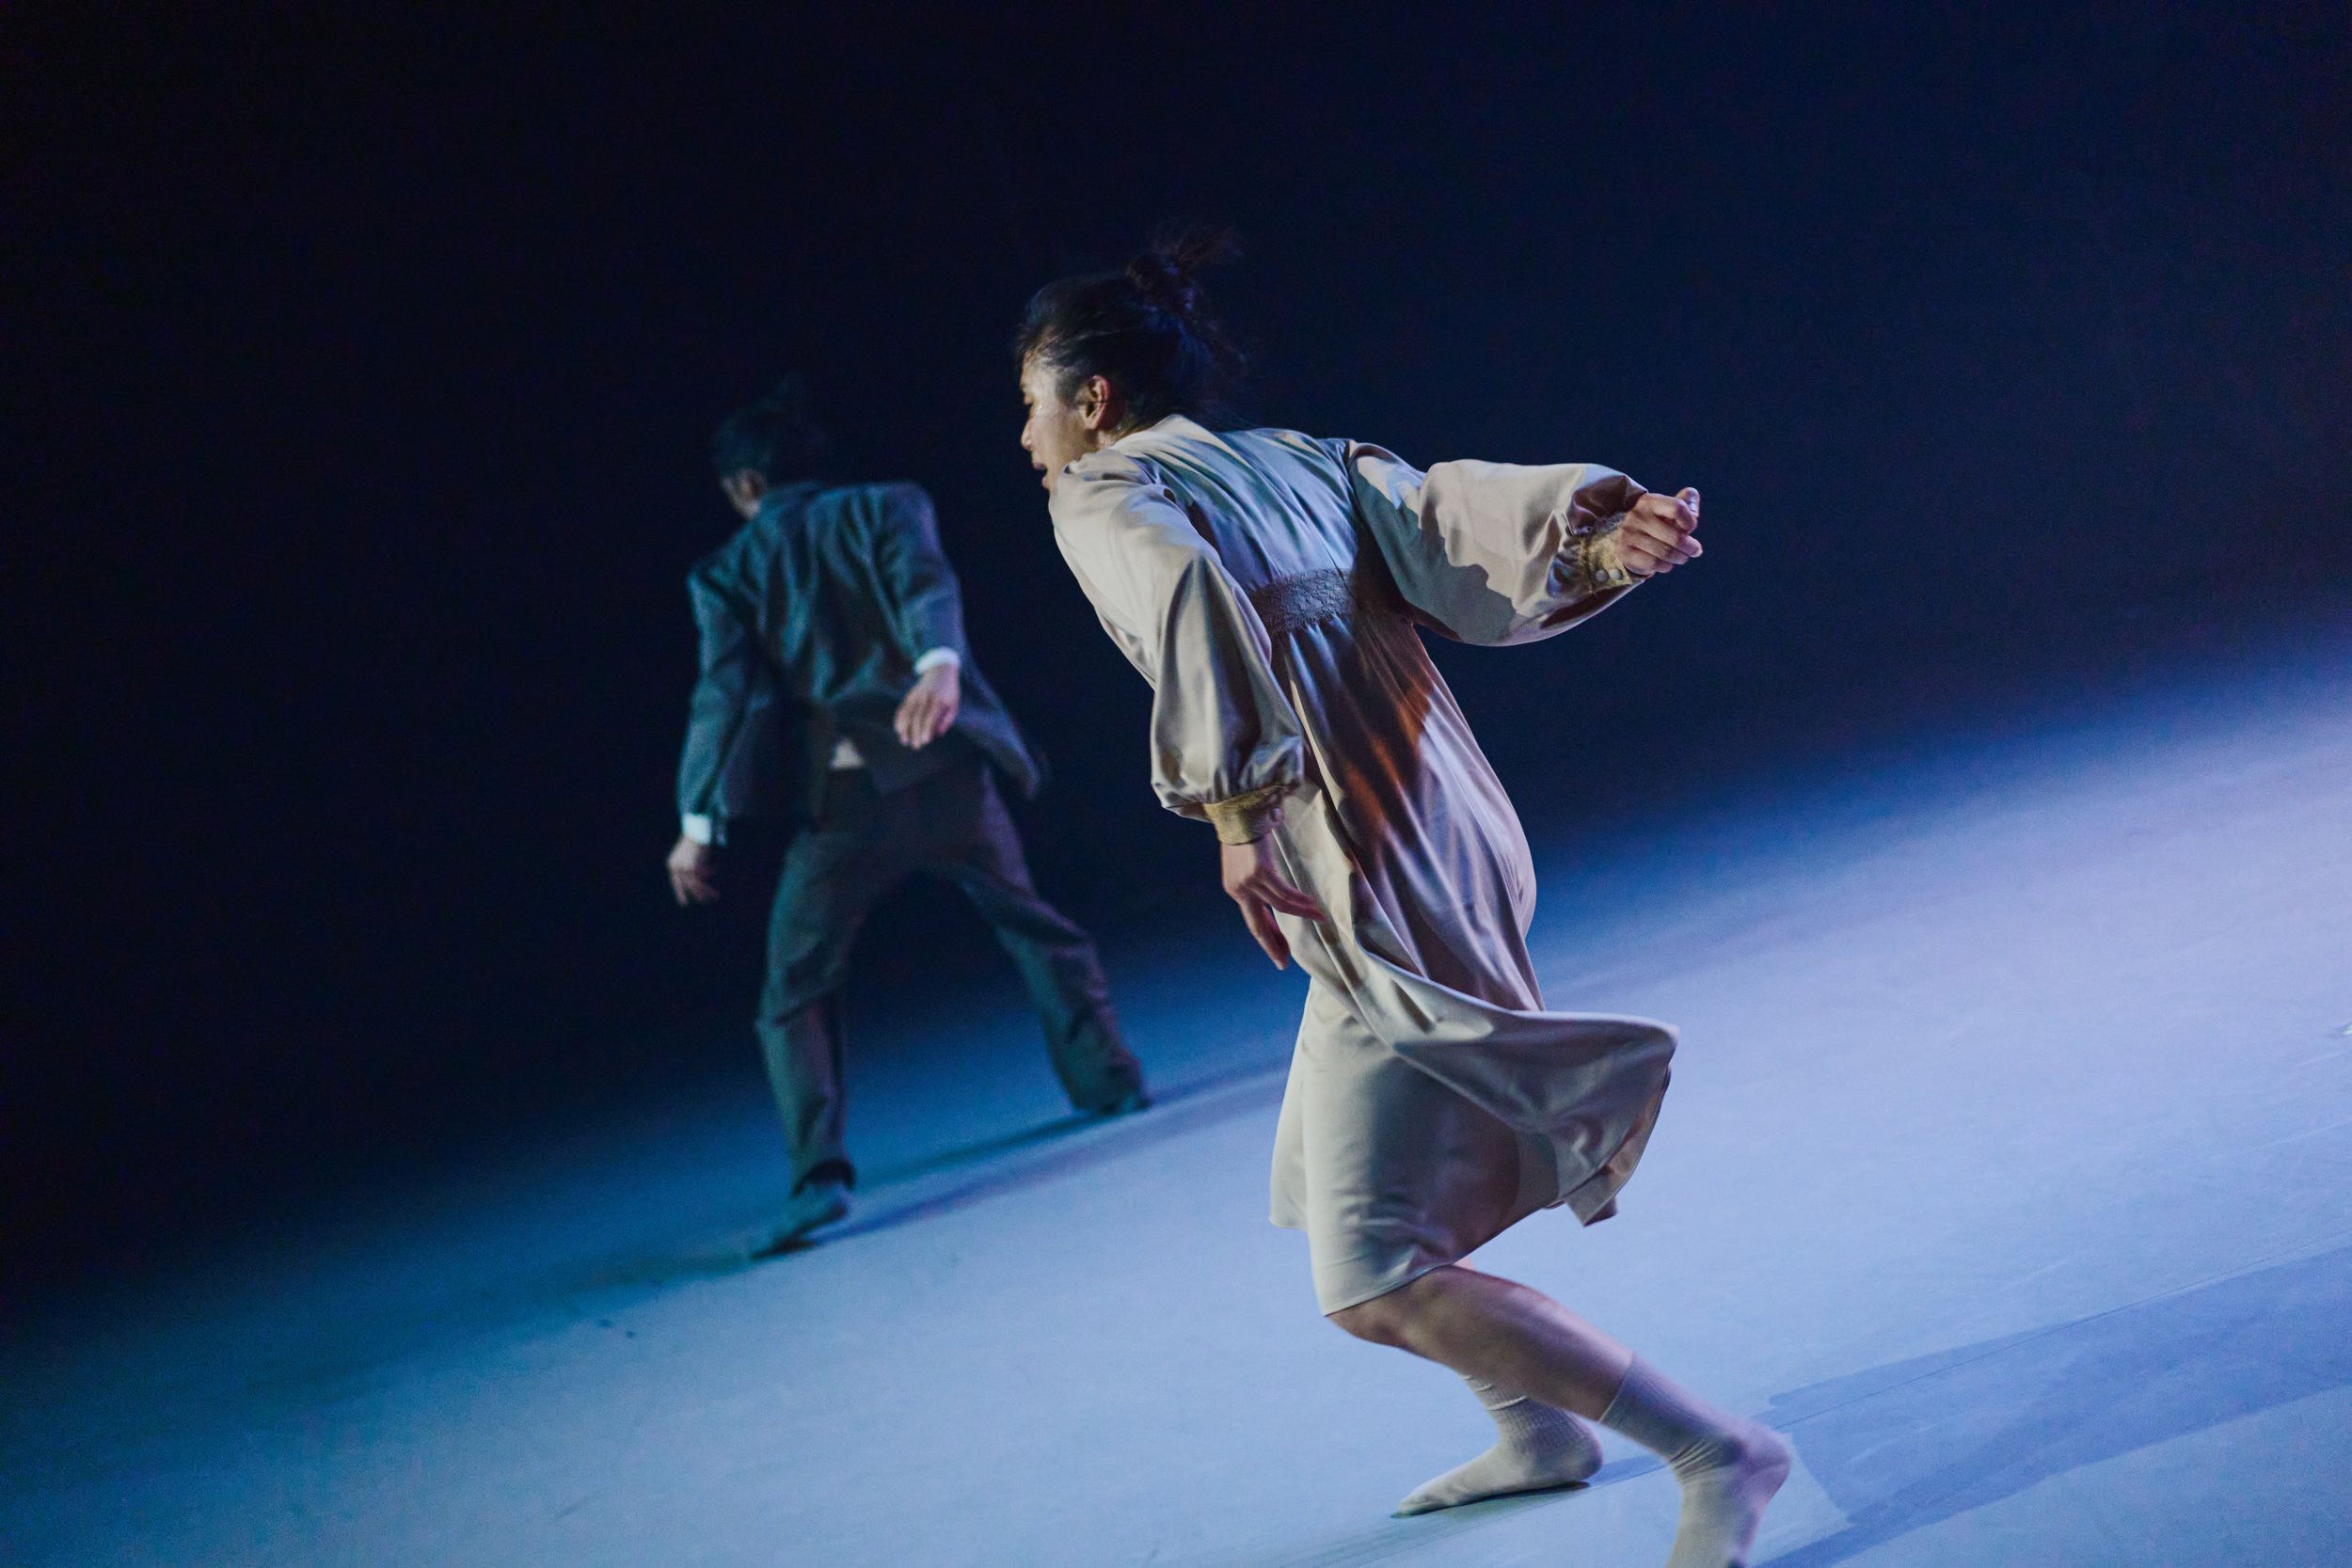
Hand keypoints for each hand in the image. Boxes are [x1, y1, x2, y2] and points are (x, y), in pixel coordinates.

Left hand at [668, 834, 719, 905]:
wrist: (696, 830)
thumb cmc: (695, 838)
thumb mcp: (690, 854)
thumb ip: (691, 865)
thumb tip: (701, 878)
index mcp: (671, 864)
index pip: (675, 882)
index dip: (680, 892)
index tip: (683, 903)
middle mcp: (675, 867)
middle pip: (686, 885)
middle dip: (696, 894)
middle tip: (703, 902)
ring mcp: (682, 868)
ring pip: (695, 885)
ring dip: (706, 891)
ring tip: (715, 896)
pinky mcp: (692, 868)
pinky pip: (702, 877)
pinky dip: (711, 873)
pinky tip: (718, 869)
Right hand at [893, 663, 960, 748]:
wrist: (941, 671)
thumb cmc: (949, 692)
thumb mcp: (954, 704)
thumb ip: (947, 720)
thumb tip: (938, 734)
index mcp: (938, 700)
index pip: (930, 717)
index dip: (927, 729)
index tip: (925, 741)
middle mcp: (925, 698)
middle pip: (918, 717)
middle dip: (915, 732)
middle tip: (916, 746)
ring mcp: (916, 696)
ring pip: (908, 713)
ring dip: (905, 728)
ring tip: (904, 741)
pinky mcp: (910, 695)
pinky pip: (902, 708)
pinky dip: (899, 719)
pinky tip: (898, 729)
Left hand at [1220, 836, 1325, 968]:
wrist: (1236, 815)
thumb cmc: (1243, 837)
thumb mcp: (1244, 865)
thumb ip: (1255, 883)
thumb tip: (1273, 898)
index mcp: (1234, 890)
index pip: (1254, 921)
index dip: (1268, 937)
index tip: (1279, 953)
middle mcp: (1239, 890)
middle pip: (1258, 926)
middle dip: (1272, 945)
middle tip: (1284, 962)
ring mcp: (1250, 882)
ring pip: (1280, 907)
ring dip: (1302, 914)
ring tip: (1319, 918)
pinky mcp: (1261, 872)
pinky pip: (1284, 893)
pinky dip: (1299, 900)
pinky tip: (1311, 904)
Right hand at [1613, 487, 1702, 576]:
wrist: (1624, 538)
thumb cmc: (1655, 523)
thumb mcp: (1667, 510)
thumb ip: (1685, 504)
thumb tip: (1692, 499)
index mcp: (1650, 502)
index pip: (1678, 508)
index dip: (1690, 522)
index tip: (1690, 529)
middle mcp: (1637, 515)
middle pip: (1675, 536)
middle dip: (1690, 546)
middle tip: (1695, 551)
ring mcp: (1629, 534)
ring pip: (1665, 552)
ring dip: (1679, 558)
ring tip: (1682, 558)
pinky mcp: (1624, 552)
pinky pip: (1653, 563)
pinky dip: (1665, 566)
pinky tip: (1667, 564)